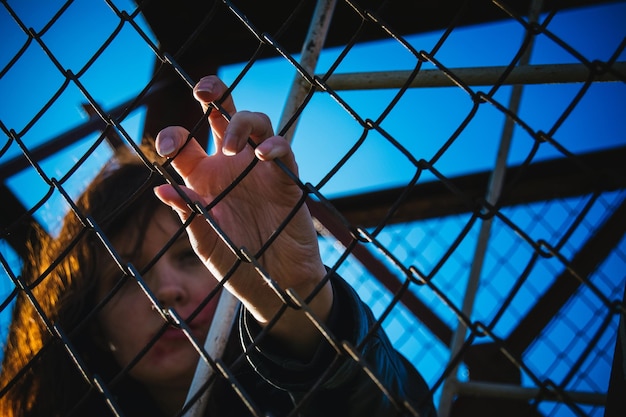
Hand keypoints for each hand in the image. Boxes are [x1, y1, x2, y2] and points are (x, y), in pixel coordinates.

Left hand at [153, 76, 330, 355]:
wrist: (277, 286)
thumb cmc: (238, 266)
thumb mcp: (208, 244)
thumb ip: (190, 216)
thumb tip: (162, 189)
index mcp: (204, 180)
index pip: (186, 145)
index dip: (174, 137)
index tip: (169, 147)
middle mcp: (231, 167)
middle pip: (223, 116)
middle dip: (215, 92)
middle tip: (204, 89)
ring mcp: (260, 171)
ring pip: (256, 123)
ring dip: (243, 123)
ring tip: (233, 146)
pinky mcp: (286, 180)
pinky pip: (283, 150)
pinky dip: (274, 146)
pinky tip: (263, 155)